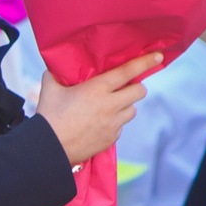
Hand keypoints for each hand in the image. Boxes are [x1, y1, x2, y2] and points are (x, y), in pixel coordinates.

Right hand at [38, 51, 161, 165]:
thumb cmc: (47, 117)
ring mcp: (112, 124)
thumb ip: (56, 75)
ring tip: (109, 109)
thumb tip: (56, 69)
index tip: (158, 56)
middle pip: (139, 92)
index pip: (128, 72)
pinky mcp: (111, 139)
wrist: (47, 149)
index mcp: (97, 89)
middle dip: (134, 88)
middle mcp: (110, 105)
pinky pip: (120, 127)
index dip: (145, 62)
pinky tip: (99, 125)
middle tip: (123, 89)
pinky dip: (114, 124)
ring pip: (132, 110)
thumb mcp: (49, 90)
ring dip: (125, 107)